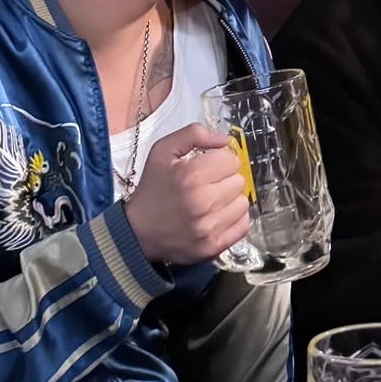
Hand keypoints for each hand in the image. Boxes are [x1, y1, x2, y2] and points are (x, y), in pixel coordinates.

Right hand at [124, 123, 249, 264]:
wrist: (137, 232)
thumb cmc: (152, 189)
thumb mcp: (163, 151)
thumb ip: (194, 134)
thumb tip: (225, 140)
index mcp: (191, 175)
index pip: (231, 160)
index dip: (220, 161)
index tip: (207, 167)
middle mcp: (203, 202)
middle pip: (239, 181)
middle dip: (225, 179)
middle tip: (207, 185)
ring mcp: (209, 227)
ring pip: (242, 202)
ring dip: (230, 200)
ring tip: (211, 202)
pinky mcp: (213, 246)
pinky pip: (243, 225)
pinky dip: (233, 219)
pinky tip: (217, 216)